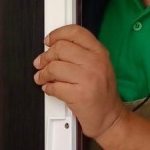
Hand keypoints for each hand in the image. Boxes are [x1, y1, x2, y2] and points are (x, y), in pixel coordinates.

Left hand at [33, 24, 126, 138]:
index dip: (57, 34)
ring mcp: (88, 79)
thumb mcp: (99, 66)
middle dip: (45, 57)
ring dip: (43, 74)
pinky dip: (47, 88)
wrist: (110, 117)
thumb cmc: (102, 93)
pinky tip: (50, 89)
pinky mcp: (79, 95)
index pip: (75, 32)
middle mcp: (95, 63)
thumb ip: (80, 53)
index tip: (48, 41)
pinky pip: (54, 87)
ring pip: (54, 67)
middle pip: (60, 48)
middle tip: (40, 64)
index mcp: (100, 52)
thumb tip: (53, 47)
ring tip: (42, 78)